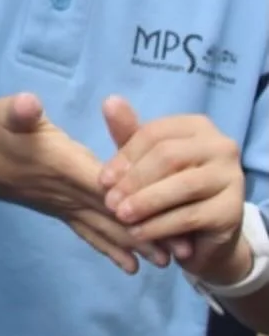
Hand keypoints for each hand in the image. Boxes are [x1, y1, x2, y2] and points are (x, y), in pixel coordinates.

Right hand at [0, 93, 172, 272]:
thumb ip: (20, 112)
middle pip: (112, 214)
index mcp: (61, 164)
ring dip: (134, 245)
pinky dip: (110, 248)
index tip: (165, 216)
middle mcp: (65, 191)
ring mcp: (61, 204)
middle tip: (184, 253)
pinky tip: (130, 266)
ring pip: (104, 228)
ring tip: (166, 264)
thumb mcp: (4, 113)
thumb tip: (29, 104)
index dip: (133, 200)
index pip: (104, 185)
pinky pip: (88, 232)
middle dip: (146, 232)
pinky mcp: (57, 209)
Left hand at [100, 97, 246, 285]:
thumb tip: (109, 101)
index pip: (154, 134)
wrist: (201, 234)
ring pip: (180, 186)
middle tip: (109, 202)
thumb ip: (128, 133)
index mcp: (197, 126)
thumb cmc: (167, 187)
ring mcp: (232, 177)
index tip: (102, 180)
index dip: (125, 157)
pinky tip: (138, 233)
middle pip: (168, 157)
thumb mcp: (144, 160)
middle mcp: (221, 146)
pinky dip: (159, 226)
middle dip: (133, 181)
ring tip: (121, 217)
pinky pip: (189, 216)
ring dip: (144, 203)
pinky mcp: (232, 210)